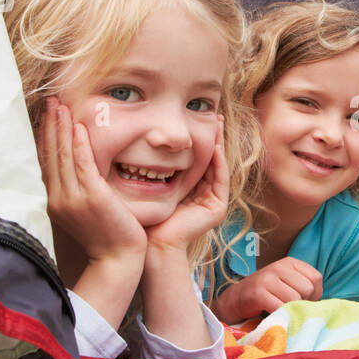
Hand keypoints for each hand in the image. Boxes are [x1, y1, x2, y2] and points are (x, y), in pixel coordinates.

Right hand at [39, 97, 145, 266]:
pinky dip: (78, 146)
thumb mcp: (83, 209)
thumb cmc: (106, 234)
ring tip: (60, 105)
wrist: (117, 259)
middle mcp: (58, 198)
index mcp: (54, 200)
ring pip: (63, 156)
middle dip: (50, 125)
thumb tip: (71, 167)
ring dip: (60, 128)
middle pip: (50, 155)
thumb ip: (75, 188)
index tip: (46, 114)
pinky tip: (77, 127)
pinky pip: (82, 166)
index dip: (45, 136)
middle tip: (50, 100)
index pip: (46, 161)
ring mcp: (73, 198)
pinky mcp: (92, 198)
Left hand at [146, 116, 227, 253]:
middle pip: (211, 160)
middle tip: (214, 115)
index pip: (196, 160)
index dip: (198, 139)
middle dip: (213, 138)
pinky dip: (219, 162)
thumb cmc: (145, 216)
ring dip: (219, 145)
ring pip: (218, 166)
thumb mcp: (149, 184)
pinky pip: (220, 179)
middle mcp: (203, 196)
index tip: (196, 118)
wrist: (152, 243)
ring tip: (218, 124)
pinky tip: (215, 145)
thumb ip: (150, 166)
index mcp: (190, 191)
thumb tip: (138, 141)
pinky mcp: (217, 207)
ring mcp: (212, 202)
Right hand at [213, 257, 322, 322]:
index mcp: (290, 262)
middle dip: (302, 302)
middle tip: (289, 306)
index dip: (314, 294)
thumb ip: (304, 287)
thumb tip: (322, 303)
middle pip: (307, 289)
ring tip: (279, 309)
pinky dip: (279, 314)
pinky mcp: (258, 293)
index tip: (302, 301)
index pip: (316, 278)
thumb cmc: (266, 294)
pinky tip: (272, 313)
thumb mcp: (287, 284)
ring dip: (289, 309)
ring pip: (294, 299)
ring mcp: (267, 278)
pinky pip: (279, 307)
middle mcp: (279, 266)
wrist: (235, 299)